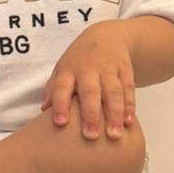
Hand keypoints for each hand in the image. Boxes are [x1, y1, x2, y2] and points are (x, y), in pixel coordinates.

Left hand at [40, 21, 135, 139]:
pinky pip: (128, 89)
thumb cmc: (79, 61)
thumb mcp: (62, 69)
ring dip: (114, 114)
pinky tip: (129, 123)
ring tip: (114, 135)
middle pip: (90, 92)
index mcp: (68, 70)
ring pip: (113, 92)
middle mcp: (88, 69)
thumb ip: (52, 90)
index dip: (60, 104)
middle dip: (91, 114)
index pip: (62, 87)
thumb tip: (43, 111)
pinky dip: (129, 106)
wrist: (108, 36)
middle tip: (91, 136)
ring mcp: (109, 69)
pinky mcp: (126, 70)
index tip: (60, 123)